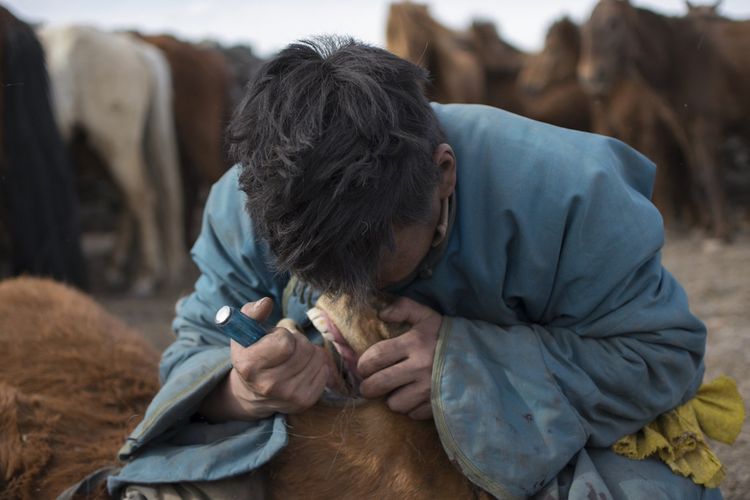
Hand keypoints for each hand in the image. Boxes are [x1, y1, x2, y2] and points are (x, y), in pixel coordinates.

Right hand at [200, 297, 333, 420]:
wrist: (252, 393)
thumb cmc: (251, 355)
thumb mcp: (244, 332)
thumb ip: (252, 312)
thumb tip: (266, 303)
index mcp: (250, 366)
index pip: (285, 341)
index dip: (282, 335)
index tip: (273, 340)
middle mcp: (268, 385)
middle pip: (304, 349)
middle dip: (298, 342)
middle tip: (286, 348)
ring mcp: (288, 396)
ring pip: (317, 358)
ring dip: (309, 352)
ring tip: (293, 358)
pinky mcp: (305, 401)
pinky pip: (325, 370)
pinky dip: (317, 365)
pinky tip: (302, 369)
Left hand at [357, 297, 441, 419]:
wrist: (484, 356)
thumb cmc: (449, 336)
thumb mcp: (428, 316)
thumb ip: (404, 308)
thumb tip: (381, 313)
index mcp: (414, 343)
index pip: (376, 356)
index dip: (363, 364)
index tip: (363, 367)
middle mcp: (420, 367)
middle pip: (378, 384)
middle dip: (368, 387)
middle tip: (369, 385)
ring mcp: (430, 388)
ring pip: (394, 403)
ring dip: (392, 399)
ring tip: (396, 391)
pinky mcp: (439, 405)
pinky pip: (413, 414)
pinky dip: (411, 408)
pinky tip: (415, 397)